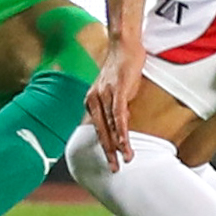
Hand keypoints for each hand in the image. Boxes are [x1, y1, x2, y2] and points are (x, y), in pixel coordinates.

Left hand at [86, 38, 145, 171]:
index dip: (104, 147)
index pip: (98, 129)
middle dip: (108, 153)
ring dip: (118, 145)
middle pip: (101, 132)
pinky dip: (121, 131)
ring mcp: (104, 95)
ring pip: (110, 127)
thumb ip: (115, 106)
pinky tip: (124, 143)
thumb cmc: (122, 67)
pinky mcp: (116, 91)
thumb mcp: (115, 90)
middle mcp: (93, 99)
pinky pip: (118, 116)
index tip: (111, 161)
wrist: (124, 45)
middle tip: (114, 169)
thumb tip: (121, 123)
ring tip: (124, 160)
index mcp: (91, 101)